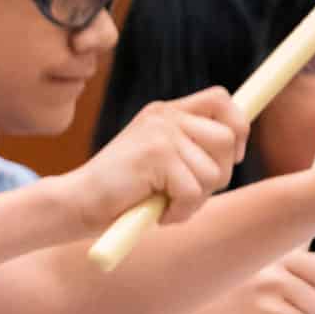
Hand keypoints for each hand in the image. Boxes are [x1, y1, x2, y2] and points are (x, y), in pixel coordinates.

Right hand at [67, 86, 245, 230]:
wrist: (75, 203)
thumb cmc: (119, 193)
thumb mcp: (158, 163)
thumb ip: (189, 150)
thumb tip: (236, 151)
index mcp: (165, 113)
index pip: (221, 100)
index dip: (238, 127)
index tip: (234, 157)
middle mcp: (164, 116)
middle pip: (227, 138)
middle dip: (219, 175)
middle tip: (189, 193)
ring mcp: (160, 133)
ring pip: (214, 171)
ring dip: (196, 200)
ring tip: (165, 204)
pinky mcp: (156, 155)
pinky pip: (194, 192)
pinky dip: (180, 213)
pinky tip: (155, 213)